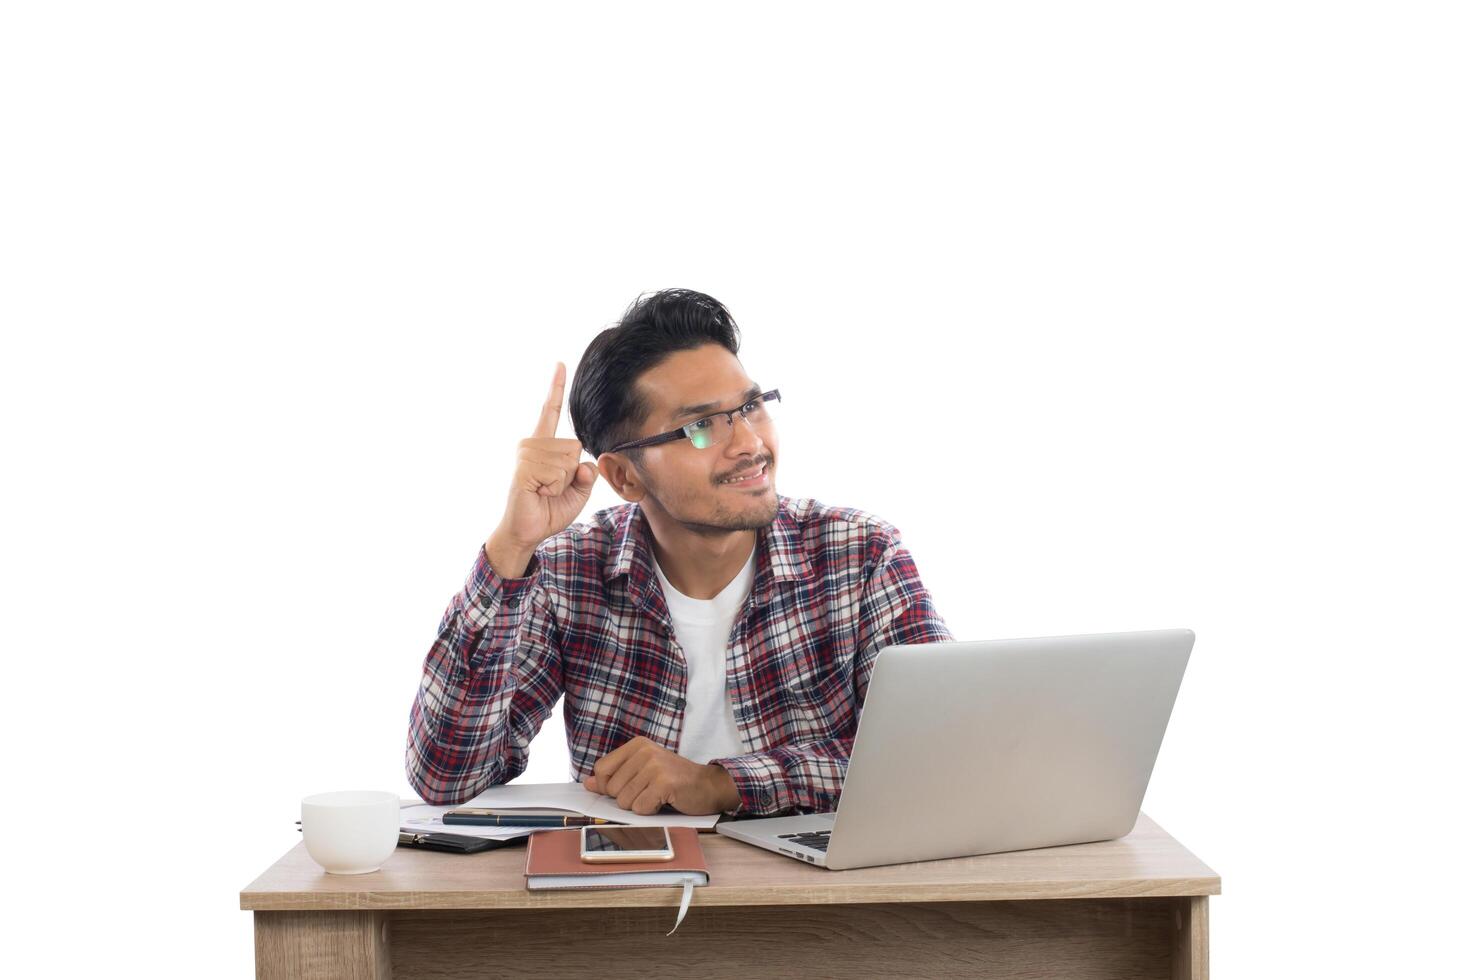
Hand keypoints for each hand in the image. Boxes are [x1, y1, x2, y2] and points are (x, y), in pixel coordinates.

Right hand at [493, 361, 597, 556]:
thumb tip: (586, 465)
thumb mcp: (578, 492)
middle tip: (551, 488)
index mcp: (544, 444)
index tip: (560, 364)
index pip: (552, 411)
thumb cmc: (549, 509)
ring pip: (568, 461)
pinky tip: (539, 492)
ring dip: (562, 483)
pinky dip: (554, 488)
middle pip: (574, 447)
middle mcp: (532, 444)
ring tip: (543, 490)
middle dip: (572, 474)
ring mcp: (526, 454)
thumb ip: (587, 475)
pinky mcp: (524, 467)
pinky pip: (558, 472)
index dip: (556, 388)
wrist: (527, 530)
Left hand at [581, 736, 739, 815]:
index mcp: (637, 745)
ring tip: (658, 795)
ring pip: (625, 802)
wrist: (709, 785)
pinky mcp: (664, 783)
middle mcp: (644, 751)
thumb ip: (615, 776)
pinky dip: (651, 811)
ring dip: (641, 806)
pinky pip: (640, 808)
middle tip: (650, 791)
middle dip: (628, 798)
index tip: (627, 788)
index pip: (601, 770)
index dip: (608, 787)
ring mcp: (654, 766)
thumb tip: (587, 783)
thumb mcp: (642, 771)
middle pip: (611, 789)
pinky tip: (664, 801)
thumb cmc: (675, 781)